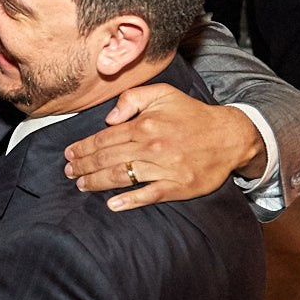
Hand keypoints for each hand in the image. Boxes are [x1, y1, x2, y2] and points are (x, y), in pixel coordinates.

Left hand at [63, 84, 262, 211]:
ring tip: (82, 185)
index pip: (105, 138)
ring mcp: (164, 168)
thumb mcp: (163, 94)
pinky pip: (149, 195)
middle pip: (108, 159)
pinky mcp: (178, 186)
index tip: (69, 154)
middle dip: (84, 166)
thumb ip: (132, 99)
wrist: (229, 136)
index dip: (83, 148)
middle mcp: (152, 146)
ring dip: (97, 183)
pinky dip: (130, 201)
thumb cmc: (193, 115)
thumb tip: (108, 118)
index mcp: (145, 125)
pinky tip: (113, 205)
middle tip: (69, 172)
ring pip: (122, 177)